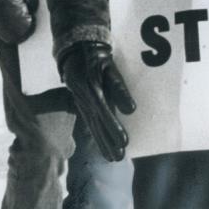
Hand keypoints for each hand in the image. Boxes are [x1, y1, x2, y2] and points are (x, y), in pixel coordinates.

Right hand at [59, 42, 135, 161]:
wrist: (77, 50)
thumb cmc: (98, 58)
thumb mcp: (111, 68)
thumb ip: (120, 89)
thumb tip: (131, 110)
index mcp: (92, 90)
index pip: (105, 113)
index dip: (114, 128)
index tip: (124, 142)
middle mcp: (85, 99)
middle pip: (98, 124)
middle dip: (108, 142)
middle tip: (119, 158)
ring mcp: (82, 102)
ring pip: (93, 126)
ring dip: (102, 143)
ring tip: (112, 158)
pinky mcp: (82, 104)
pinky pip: (89, 122)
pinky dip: (96, 135)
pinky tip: (103, 145)